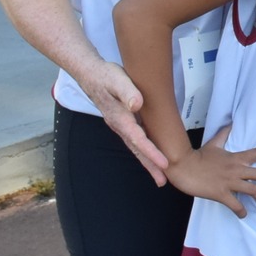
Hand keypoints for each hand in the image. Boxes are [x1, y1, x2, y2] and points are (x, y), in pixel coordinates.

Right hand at [75, 57, 169, 184]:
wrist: (90, 74)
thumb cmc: (106, 75)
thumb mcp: (117, 78)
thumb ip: (127, 91)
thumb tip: (137, 104)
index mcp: (119, 118)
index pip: (138, 139)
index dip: (152, 152)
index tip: (165, 163)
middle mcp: (119, 126)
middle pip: (137, 150)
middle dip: (150, 165)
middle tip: (163, 181)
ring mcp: (120, 126)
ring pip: (135, 147)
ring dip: (147, 161)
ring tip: (159, 176)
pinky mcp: (122, 122)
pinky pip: (134, 141)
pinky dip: (143, 151)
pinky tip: (150, 156)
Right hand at [166, 127, 255, 217]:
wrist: (183, 166)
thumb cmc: (198, 156)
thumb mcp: (214, 143)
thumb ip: (224, 134)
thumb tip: (230, 123)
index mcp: (237, 158)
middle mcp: (237, 169)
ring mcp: (229, 182)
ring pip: (254, 191)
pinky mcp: (220, 194)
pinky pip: (236, 205)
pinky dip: (242, 211)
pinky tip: (243, 214)